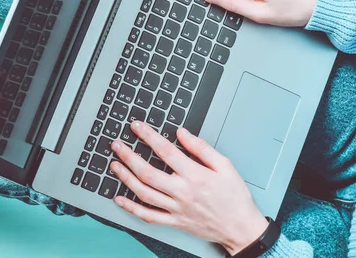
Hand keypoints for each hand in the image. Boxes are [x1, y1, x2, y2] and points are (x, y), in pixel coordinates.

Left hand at [111, 121, 268, 255]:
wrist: (241, 228)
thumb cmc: (235, 197)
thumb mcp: (225, 166)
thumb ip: (201, 148)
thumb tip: (182, 133)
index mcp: (195, 175)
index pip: (165, 151)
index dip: (148, 136)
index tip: (136, 127)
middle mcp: (182, 192)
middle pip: (148, 172)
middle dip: (128, 156)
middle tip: (116, 145)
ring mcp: (176, 209)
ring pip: (144, 193)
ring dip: (126, 178)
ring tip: (114, 165)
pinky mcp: (174, 222)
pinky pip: (148, 216)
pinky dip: (131, 208)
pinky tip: (119, 199)